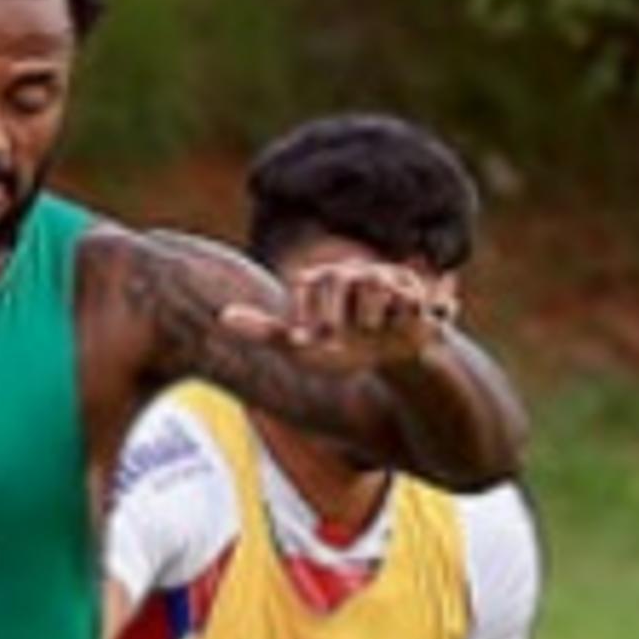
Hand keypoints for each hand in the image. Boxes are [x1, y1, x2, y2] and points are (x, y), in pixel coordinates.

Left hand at [218, 258, 448, 375]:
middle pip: (351, 279)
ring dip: (378, 318)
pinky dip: (412, 315)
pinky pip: (413, 301)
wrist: (387, 364)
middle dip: (348, 316)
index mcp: (323, 279)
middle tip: (352, 335)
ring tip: (376, 331)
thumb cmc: (340, 351)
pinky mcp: (417, 295)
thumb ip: (263, 331)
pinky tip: (409, 325)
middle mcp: (354, 273)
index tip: (323, 337)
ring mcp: (388, 280)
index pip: (313, 283)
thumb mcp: (300, 347)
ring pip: (382, 286)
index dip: (317, 317)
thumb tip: (221, 317)